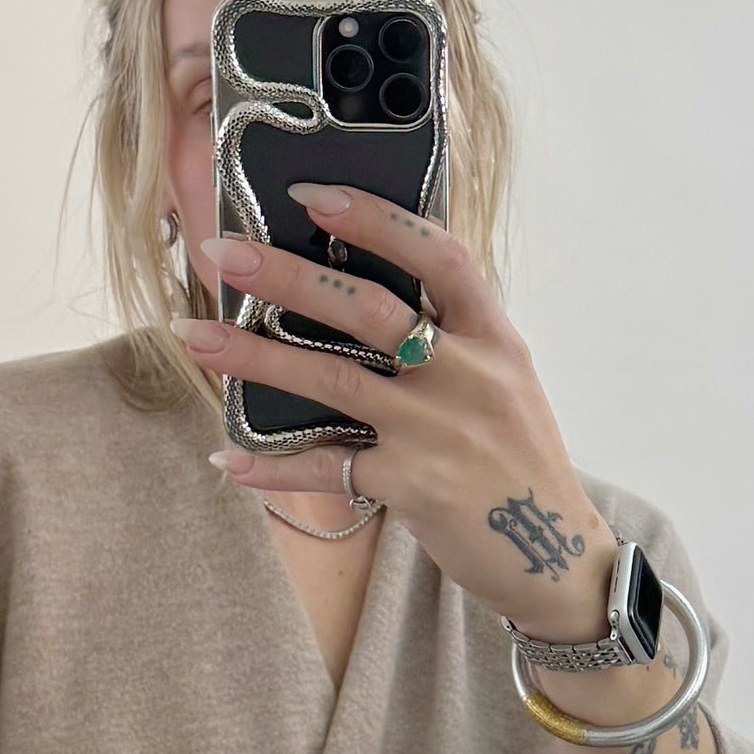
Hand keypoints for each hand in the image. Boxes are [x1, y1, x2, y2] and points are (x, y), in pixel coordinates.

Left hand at [175, 181, 616, 645]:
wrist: (556, 558)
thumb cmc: (518, 463)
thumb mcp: (505, 382)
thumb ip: (452, 339)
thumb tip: (366, 293)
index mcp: (493, 337)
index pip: (438, 255)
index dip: (375, 219)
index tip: (313, 196)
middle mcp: (467, 375)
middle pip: (367, 307)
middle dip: (287, 275)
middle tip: (224, 255)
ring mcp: (437, 430)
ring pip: (334, 379)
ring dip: (256, 357)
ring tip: (196, 338)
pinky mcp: (412, 485)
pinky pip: (328, 468)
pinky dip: (274, 465)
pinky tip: (228, 457)